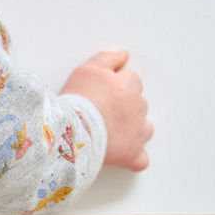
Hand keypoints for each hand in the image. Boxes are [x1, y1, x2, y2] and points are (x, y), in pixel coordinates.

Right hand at [60, 50, 152, 171]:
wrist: (71, 130)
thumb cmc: (76, 100)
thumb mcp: (86, 69)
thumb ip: (108, 58)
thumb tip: (124, 55)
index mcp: (128, 86)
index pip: (132, 80)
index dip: (118, 85)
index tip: (105, 92)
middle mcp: (137, 108)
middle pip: (139, 103)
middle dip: (126, 106)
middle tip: (104, 110)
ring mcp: (136, 133)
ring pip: (144, 128)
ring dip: (133, 128)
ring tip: (112, 130)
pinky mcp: (131, 154)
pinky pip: (141, 159)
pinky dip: (135, 157)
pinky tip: (126, 155)